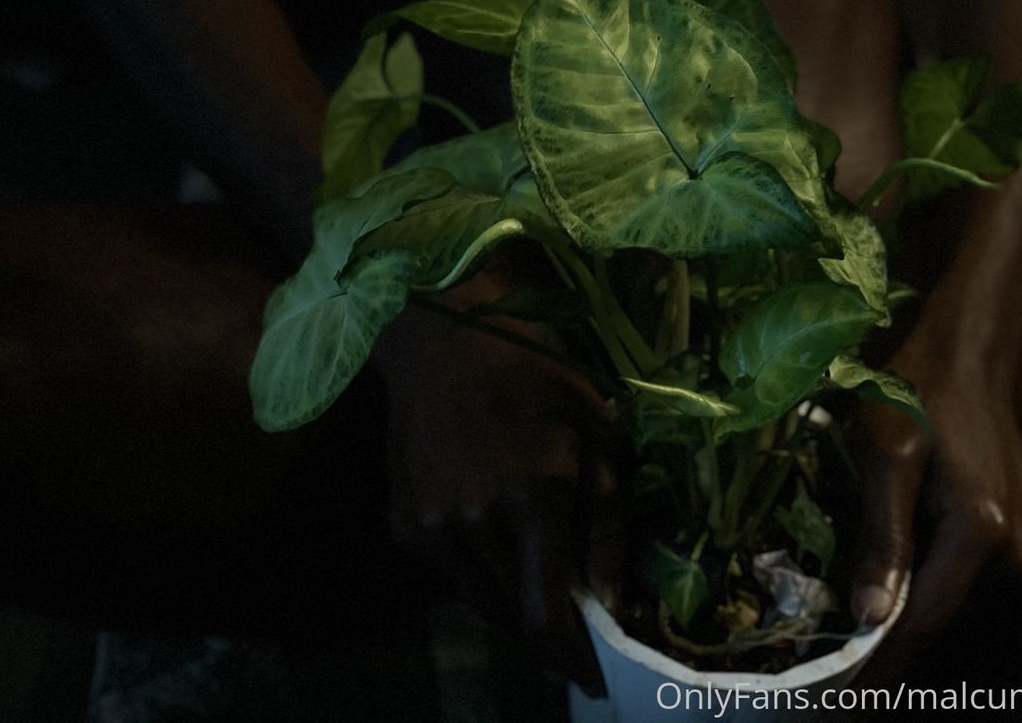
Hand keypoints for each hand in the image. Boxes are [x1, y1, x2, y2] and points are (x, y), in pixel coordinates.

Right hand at [374, 267, 622, 693]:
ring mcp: (433, 526)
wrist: (447, 339)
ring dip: (512, 598)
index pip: (548, 616)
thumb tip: (616, 606)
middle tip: (570, 613)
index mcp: (536, 495)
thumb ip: (610, 523)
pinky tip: (489, 523)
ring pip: (483, 602)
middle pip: (516, 618)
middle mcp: (478, 520)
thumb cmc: (538, 379)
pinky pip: (452, 576)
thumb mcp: (597, 434)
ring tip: (530, 558)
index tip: (594, 682)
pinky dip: (478, 570)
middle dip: (548, 627)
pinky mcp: (405, 526)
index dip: (572, 661)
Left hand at [851, 308, 1021, 679]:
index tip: (844, 687)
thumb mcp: (884, 455)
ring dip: (911, 601)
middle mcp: (1018, 554)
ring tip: (860, 599)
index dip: (883, 656)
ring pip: (954, 599)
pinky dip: (932, 579)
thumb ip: (882, 537)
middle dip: (892, 628)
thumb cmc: (915, 395)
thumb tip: (870, 616)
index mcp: (983, 532)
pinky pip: (967, 579)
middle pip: (942, 614)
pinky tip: (900, 563)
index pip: (926, 619)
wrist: (966, 361)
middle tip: (836, 643)